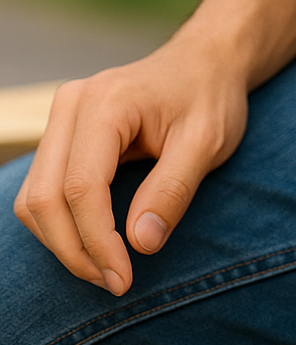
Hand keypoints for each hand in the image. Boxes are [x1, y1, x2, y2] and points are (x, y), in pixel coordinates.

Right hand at [13, 35, 247, 294]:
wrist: (207, 62)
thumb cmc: (210, 96)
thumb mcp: (208, 141)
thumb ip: (174, 188)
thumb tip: (140, 243)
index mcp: (107, 102)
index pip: (81, 187)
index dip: (97, 241)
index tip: (124, 277)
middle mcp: (72, 105)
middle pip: (46, 198)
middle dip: (75, 251)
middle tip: (117, 282)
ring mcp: (62, 118)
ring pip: (35, 199)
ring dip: (64, 243)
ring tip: (109, 268)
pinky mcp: (64, 134)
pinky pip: (45, 189)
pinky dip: (63, 224)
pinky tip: (97, 243)